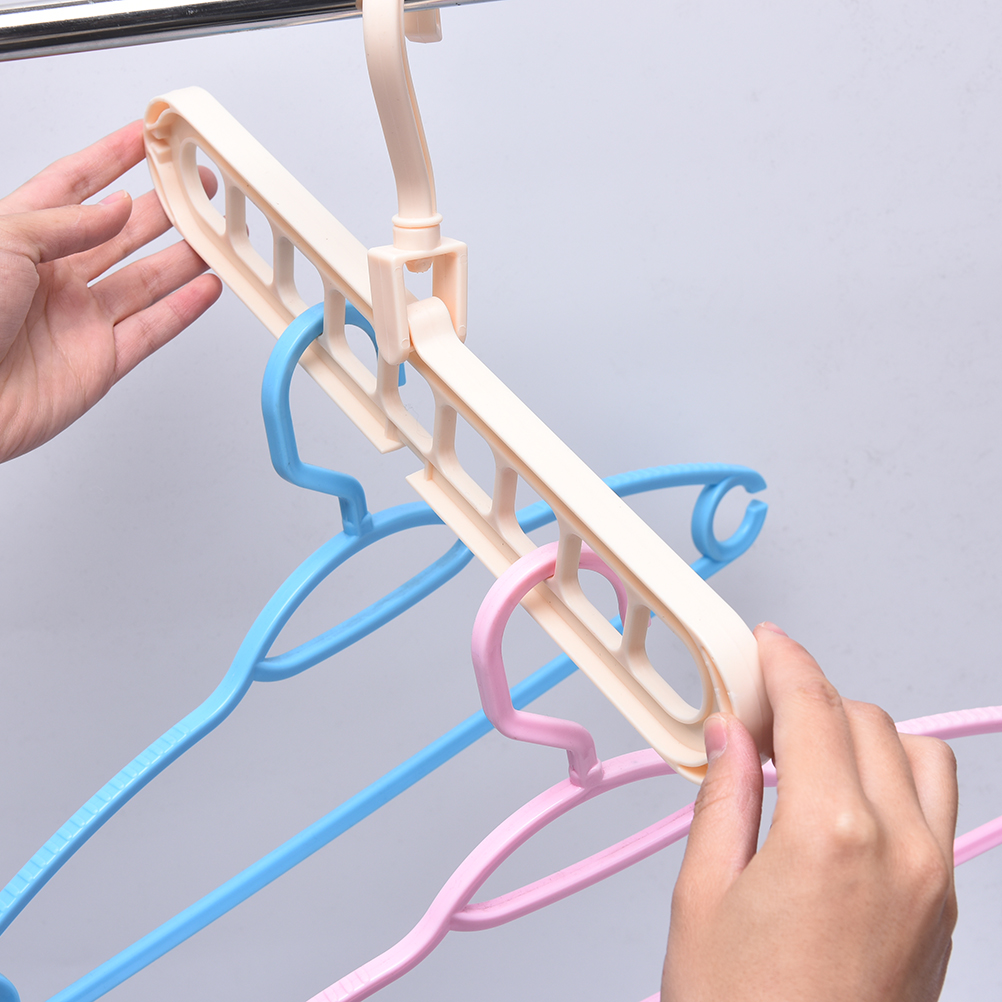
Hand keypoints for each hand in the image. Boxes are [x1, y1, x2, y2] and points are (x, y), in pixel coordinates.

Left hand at [0, 121, 221, 461]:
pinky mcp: (100, 362)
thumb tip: (115, 208)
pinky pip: (152, 330)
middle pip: (119, 232)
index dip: (109, 159)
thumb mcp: (1, 241)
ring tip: (213, 235)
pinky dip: (184, 310)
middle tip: (193, 189)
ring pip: (145, 280)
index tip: (142, 138)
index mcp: (19, 238)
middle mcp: (52, 278)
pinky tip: (204, 289)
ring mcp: (79, 320)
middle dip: (160, 207)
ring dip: (182, 256)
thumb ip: (64, 221)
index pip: (72, 187)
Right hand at [663, 624, 957, 1001]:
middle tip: (756, 710)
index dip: (783, 663)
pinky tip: (838, 802)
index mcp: (831, 836)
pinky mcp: (944, 914)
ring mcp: (933, 883)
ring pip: (918, 758)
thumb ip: (721, 797)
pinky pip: (933, 812)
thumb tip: (725, 736)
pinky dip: (892, 781)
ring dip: (862, 735)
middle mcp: (900, 851)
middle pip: (865, 720)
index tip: (765, 645)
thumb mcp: (702, 895)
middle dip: (811, 697)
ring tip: (802, 753)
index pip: (812, 709)